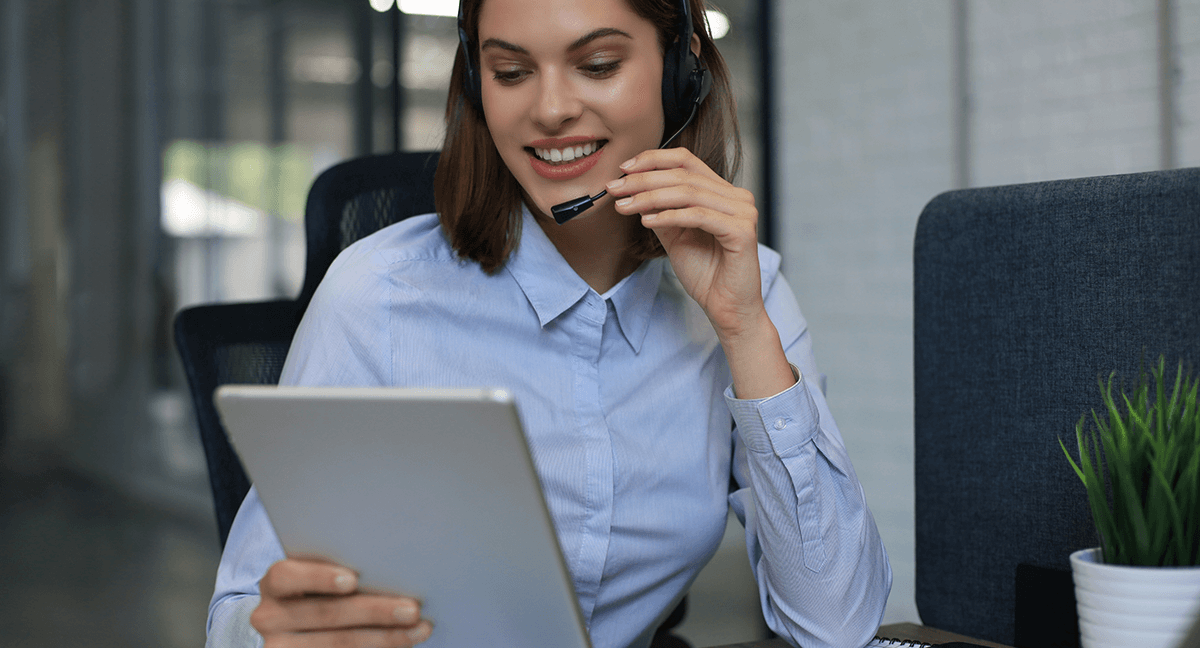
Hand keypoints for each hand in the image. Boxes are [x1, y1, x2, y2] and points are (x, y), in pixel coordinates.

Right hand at [251, 558, 432, 647]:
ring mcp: (279, 647)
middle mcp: (270, 617)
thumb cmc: (314, 590)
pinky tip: (401, 643)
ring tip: (418, 629)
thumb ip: (341, 569)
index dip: (319, 577)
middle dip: (374, 611)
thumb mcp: (315, 575)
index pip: (286, 576)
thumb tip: (391, 563)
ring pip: (336, 643)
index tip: (353, 579)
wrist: (288, 627)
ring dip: (384, 637)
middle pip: (323, 614)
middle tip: (412, 609)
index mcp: (275, 584)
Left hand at [607, 147, 763, 337]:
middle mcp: (737, 197)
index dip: (652, 160)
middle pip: (684, 175)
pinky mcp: (742, 231)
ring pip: (688, 193)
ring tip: (624, 205)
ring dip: (650, 198)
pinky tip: (647, 220)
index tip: (622, 169)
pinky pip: (698, 216)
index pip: (686, 161)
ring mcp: (743, 212)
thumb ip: (660, 210)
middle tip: (615, 188)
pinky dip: (669, 216)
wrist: (727, 308)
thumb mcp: (675, 236)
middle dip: (643, 180)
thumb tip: (631, 188)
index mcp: (723, 192)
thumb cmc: (706, 274)